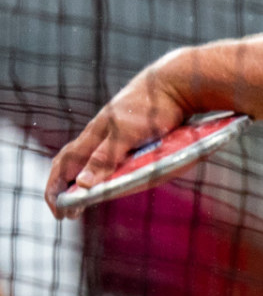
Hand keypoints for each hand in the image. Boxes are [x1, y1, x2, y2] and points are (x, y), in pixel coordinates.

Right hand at [44, 64, 190, 217]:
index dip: (55, 188)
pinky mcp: (131, 129)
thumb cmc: (151, 108)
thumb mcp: (127, 135)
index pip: (63, 164)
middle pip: (71, 162)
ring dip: (82, 179)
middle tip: (68, 212)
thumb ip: (105, 158)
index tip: (58, 211)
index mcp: (93, 135)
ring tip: (85, 197)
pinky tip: (110, 175)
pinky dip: (100, 169)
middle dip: (64, 187)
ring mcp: (114, 130)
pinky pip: (107, 152)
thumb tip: (82, 184)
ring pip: (88, 157)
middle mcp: (99, 133)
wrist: (175, 84)